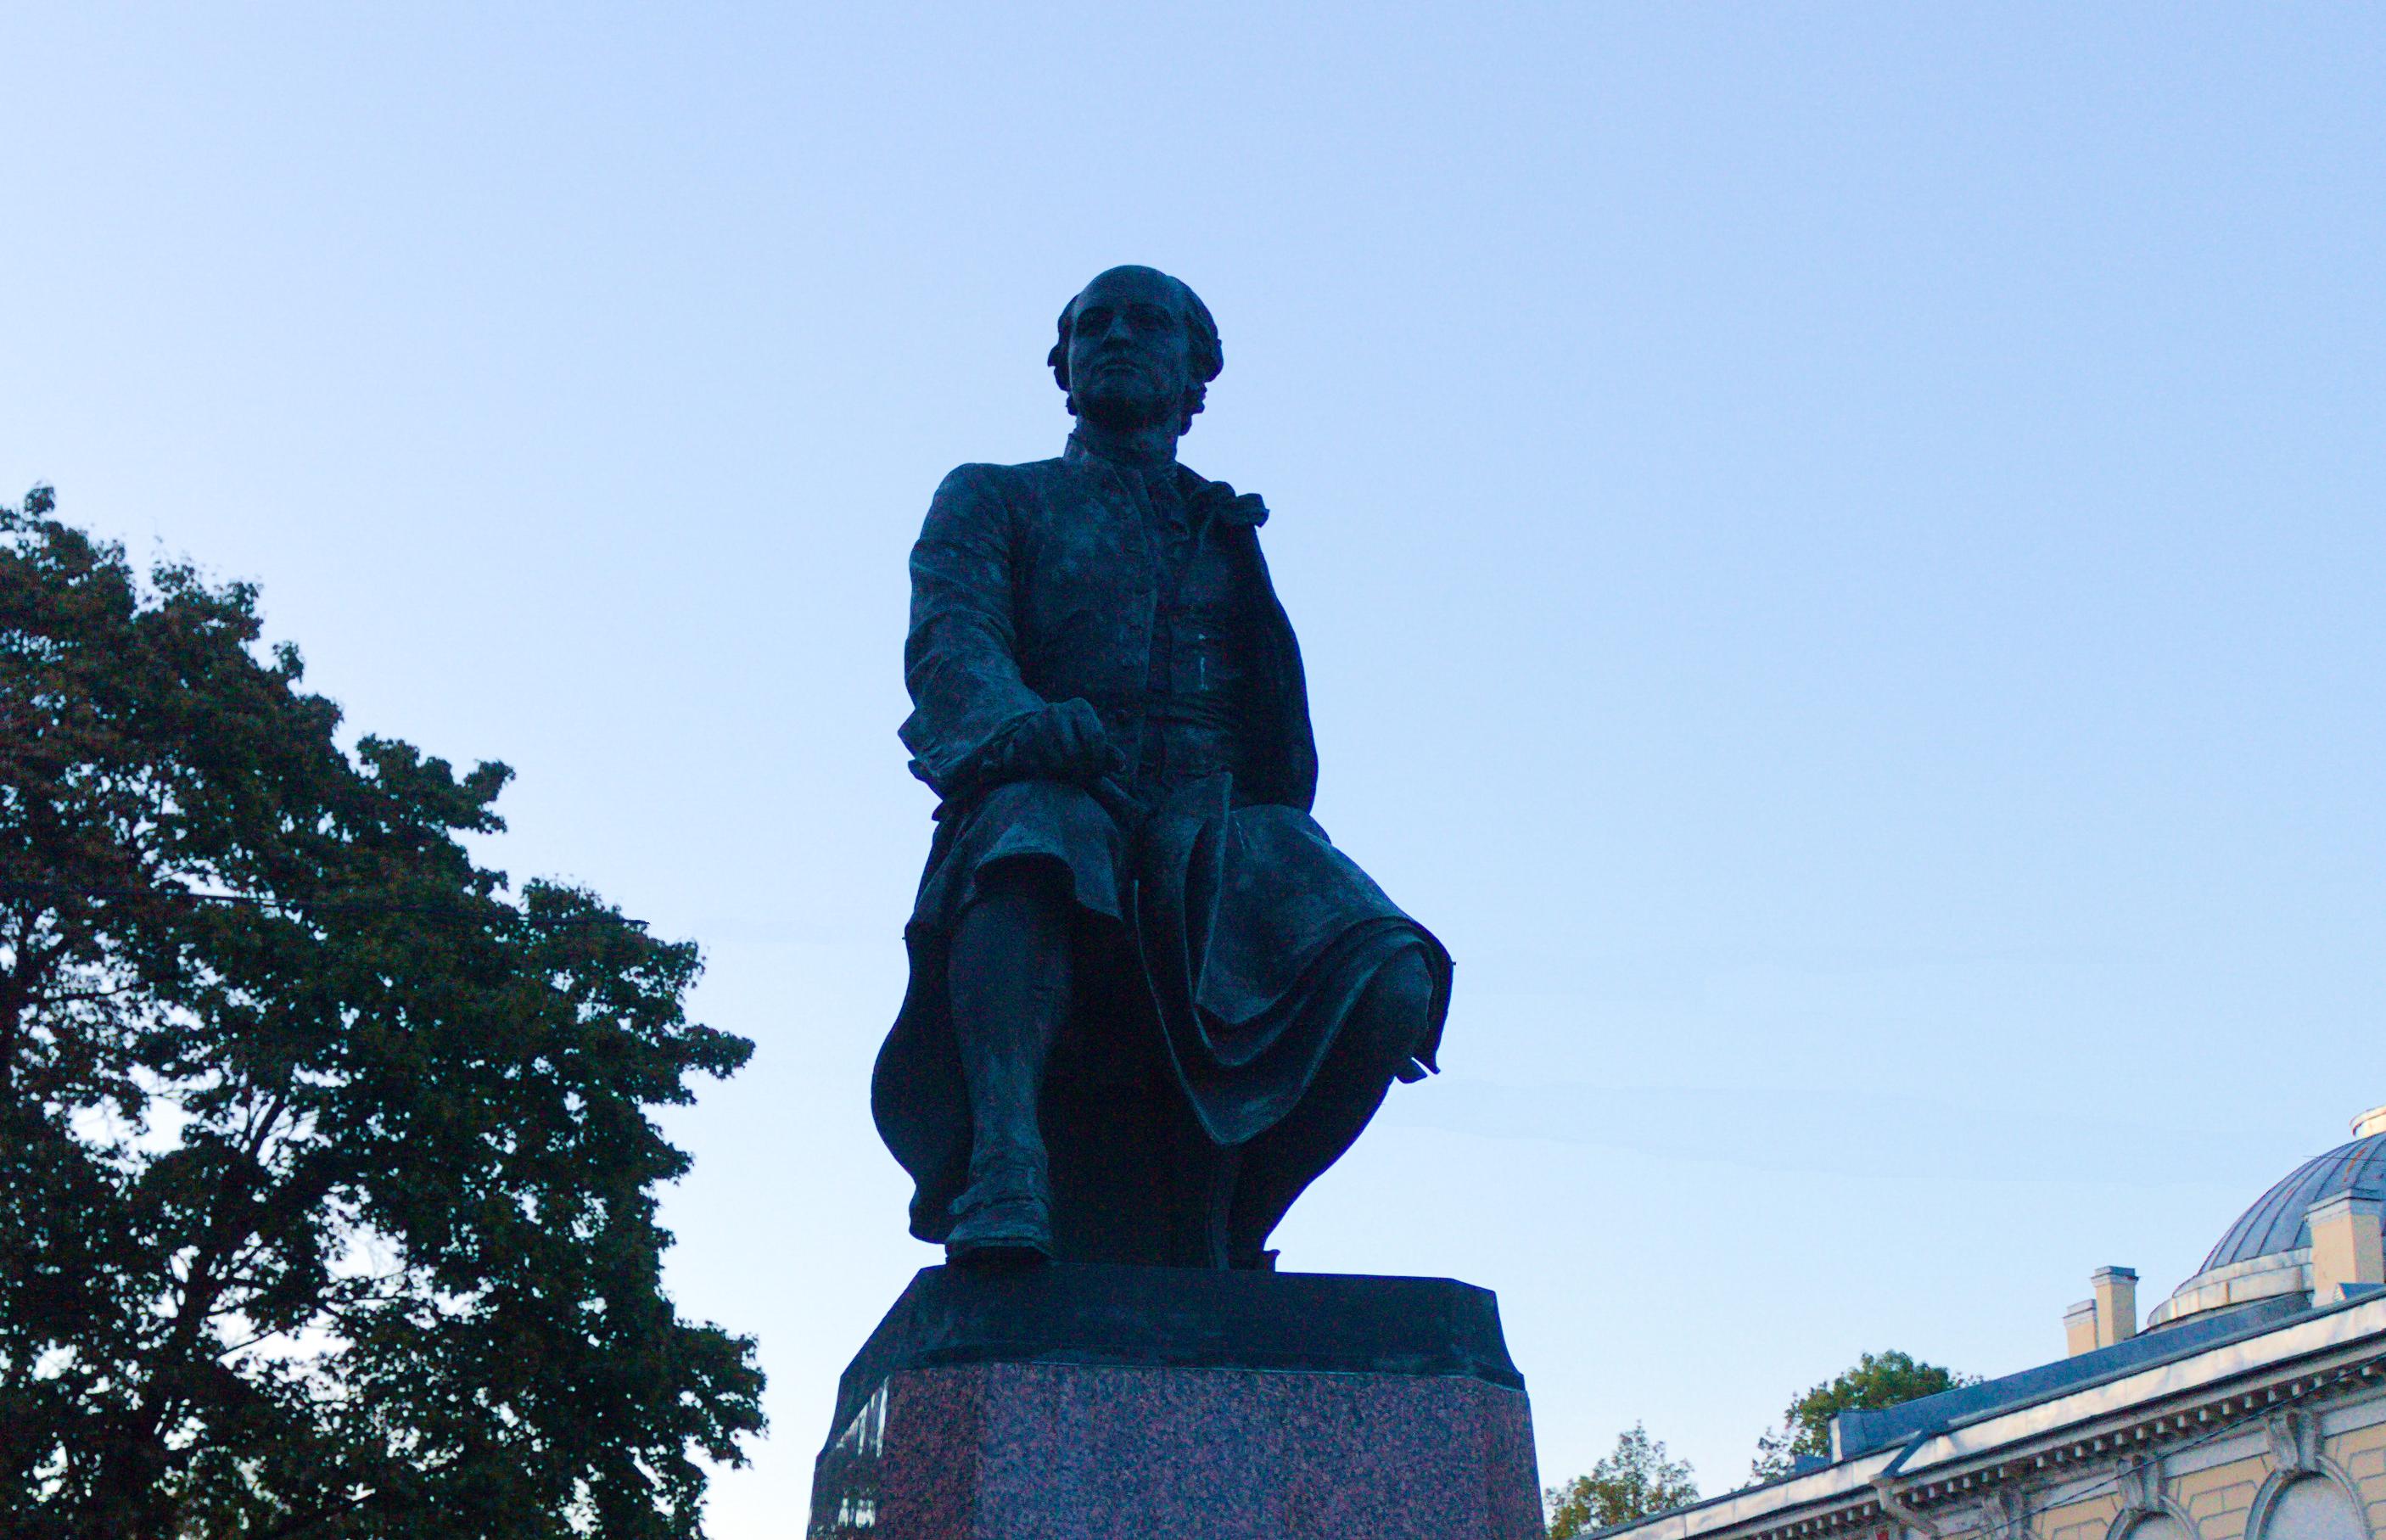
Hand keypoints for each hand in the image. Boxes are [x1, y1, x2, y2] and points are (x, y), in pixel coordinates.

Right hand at [1001, 699, 1123, 780]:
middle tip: (1082, 780)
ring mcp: (1036, 723)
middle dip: (1082, 772)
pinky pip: (1038, 768)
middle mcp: (1057, 710)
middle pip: (1075, 752)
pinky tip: (1050, 775)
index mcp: (1080, 707)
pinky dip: (1047, 777)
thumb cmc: (1071, 740)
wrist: (1033, 736)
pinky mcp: (1021, 739)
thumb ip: (1108, 754)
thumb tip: (1121, 766)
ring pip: (1057, 762)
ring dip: (1064, 777)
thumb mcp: (1091, 742)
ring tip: (1067, 777)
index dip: (1098, 761)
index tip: (1096, 773)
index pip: (1095, 737)